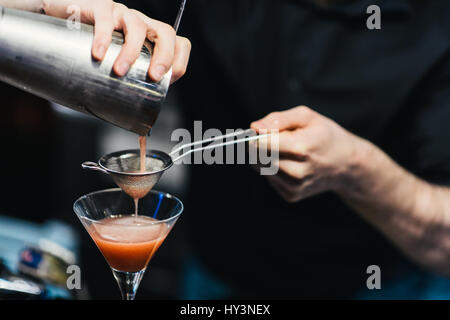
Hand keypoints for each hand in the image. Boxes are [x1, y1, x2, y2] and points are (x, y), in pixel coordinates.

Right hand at [42, 0, 190, 82]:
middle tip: (153, 77)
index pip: (178, 44)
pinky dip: (103, 36)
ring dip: (131, 52)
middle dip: (164, 56)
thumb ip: (127, 91)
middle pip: (164, 33)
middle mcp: (139, 25)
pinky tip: (98, 53)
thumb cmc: (92, 48)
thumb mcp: (115, 68)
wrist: (60, 21)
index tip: (169, 80)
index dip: (179, 61)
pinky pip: (105, 18)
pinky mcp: (98, 7)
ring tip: (119, 71)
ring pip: (136, 26)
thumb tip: (139, 133)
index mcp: (150, 39)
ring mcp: (121, 14)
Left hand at [251, 106, 367, 202]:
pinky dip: (272, 169)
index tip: (259, 132)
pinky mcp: (291, 195)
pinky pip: (268, 179)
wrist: (346, 164)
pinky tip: (288, 163)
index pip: (261, 144)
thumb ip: (278, 119)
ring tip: (284, 150)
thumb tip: (254, 127)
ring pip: (260, 168)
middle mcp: (296, 171)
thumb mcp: (306, 117)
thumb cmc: (325, 136)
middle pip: (258, 158)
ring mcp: (294, 186)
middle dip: (259, 146)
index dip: (256, 136)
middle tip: (274, 139)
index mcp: (300, 149)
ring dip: (265, 158)